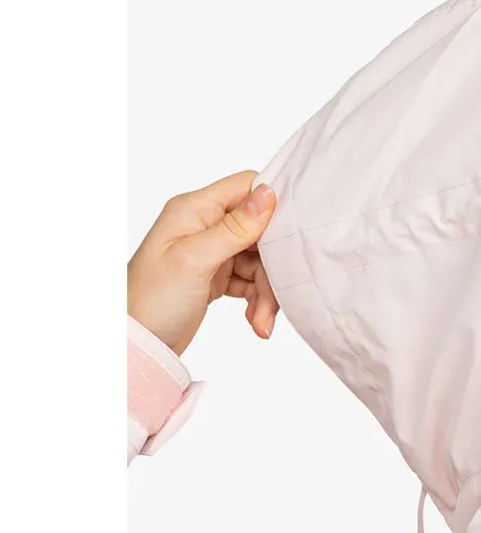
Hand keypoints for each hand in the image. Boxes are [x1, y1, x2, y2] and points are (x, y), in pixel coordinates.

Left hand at [127, 171, 278, 356]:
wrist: (138, 344)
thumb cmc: (153, 299)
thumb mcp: (194, 260)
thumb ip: (234, 227)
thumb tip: (267, 194)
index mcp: (194, 210)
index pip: (245, 188)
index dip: (272, 206)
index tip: (290, 235)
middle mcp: (204, 225)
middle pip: (259, 231)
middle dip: (271, 266)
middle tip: (274, 296)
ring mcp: (211, 252)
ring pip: (258, 260)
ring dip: (266, 291)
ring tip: (261, 321)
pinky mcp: (216, 276)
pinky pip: (251, 280)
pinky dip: (257, 300)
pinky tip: (255, 320)